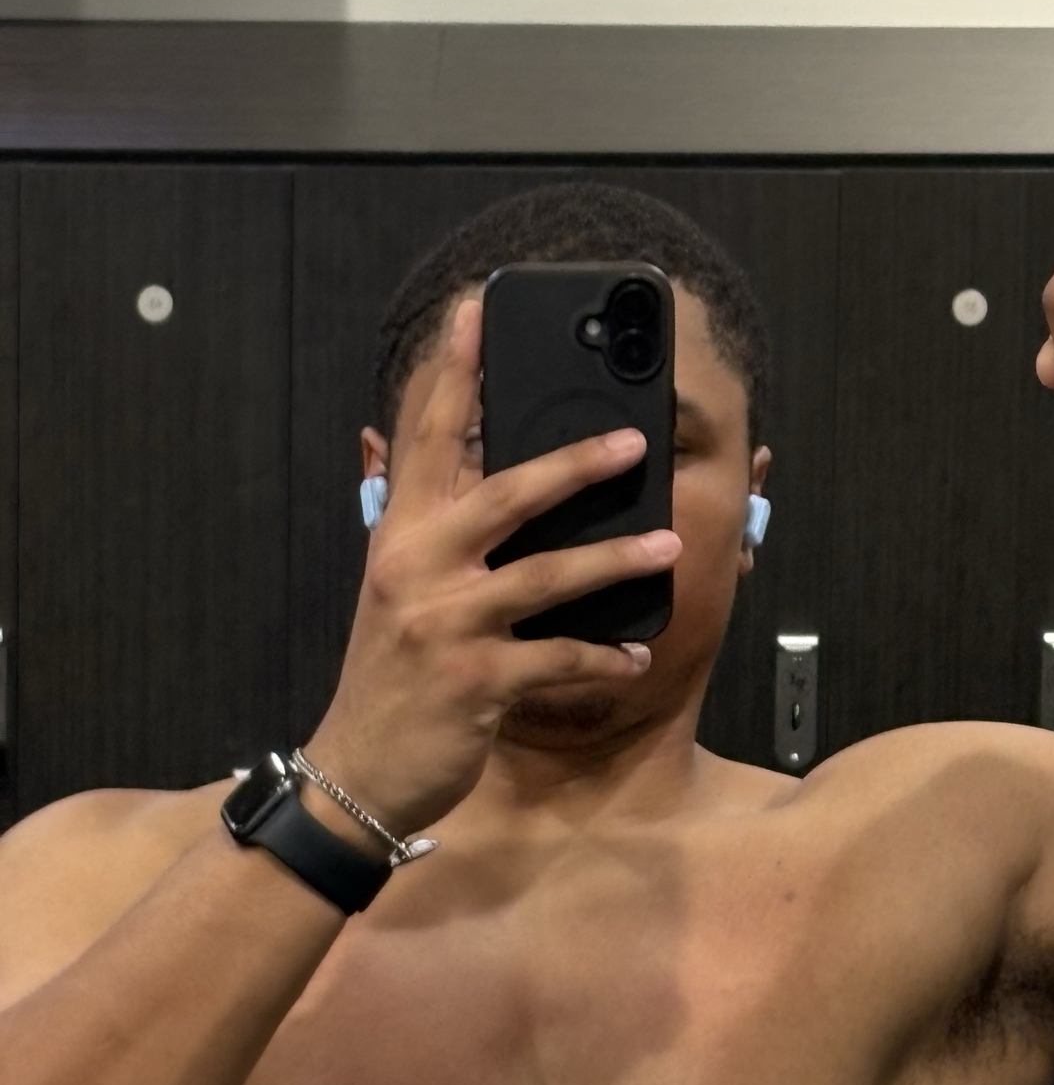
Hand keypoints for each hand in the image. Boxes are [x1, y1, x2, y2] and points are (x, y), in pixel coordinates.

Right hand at [305, 298, 681, 836]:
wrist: (357, 771)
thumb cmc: (391, 679)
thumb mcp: (397, 594)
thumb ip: (433, 537)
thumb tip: (476, 483)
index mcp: (399, 536)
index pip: (427, 440)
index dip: (453, 375)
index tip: (478, 312)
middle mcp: (418, 568)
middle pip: (506, 494)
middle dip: (575, 464)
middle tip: (634, 441)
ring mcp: (447, 624)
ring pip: (548, 576)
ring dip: (615, 562)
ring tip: (666, 547)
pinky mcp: (475, 681)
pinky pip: (559, 659)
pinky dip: (604, 659)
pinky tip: (635, 658)